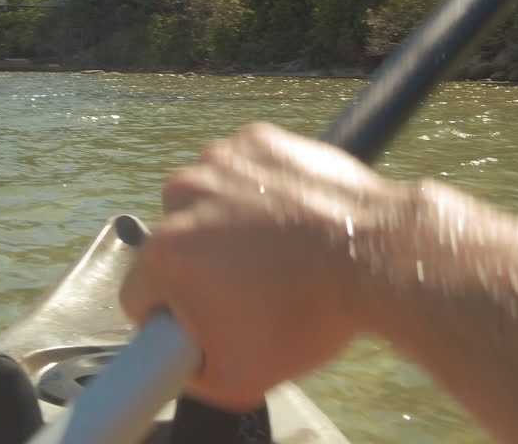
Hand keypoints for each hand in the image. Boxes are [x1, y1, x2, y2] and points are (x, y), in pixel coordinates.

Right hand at [119, 123, 416, 410]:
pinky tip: (290, 214)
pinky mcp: (257, 140)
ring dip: (228, 220)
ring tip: (277, 248)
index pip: (140, 294)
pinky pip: (242, 168)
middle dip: (202, 264)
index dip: (173, 315)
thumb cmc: (313, 310)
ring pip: (206, 199)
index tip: (207, 318)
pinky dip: (260, 186)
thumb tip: (182, 361)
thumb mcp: (242, 377)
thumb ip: (192, 375)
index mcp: (165, 253)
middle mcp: (182, 196)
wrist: (377, 253)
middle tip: (252, 286)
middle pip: (173, 241)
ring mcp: (221, 160)